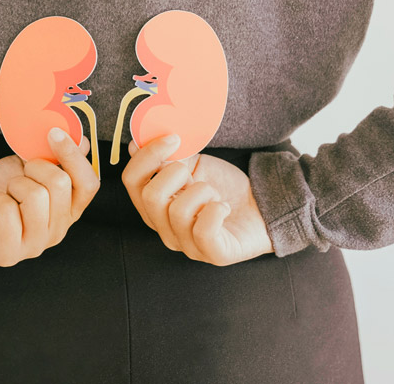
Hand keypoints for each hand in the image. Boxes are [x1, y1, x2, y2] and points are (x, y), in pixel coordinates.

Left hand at [0, 128, 99, 266]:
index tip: (54, 133)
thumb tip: (82, 141)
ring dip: (15, 185)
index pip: (89, 184)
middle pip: (60, 184)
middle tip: (21, 174)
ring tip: (8, 193)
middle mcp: (58, 230)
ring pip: (35, 196)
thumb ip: (58, 157)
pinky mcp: (10, 252)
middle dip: (35, 167)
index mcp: (69, 210)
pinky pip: (8, 211)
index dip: (74, 157)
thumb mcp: (32, 167)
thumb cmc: (5, 190)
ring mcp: (36, 244)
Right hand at [120, 133, 274, 265]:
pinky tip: (223, 207)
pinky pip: (203, 231)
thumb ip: (167, 157)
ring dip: (201, 191)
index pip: (131, 181)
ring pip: (178, 212)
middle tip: (193, 172)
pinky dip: (216, 210)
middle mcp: (165, 228)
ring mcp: (187, 245)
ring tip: (213, 193)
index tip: (173, 138)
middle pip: (149, 196)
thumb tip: (139, 141)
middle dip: (174, 173)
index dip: (146, 155)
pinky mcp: (213, 255)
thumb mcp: (193, 166)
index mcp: (155, 205)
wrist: (262, 206)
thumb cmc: (224, 187)